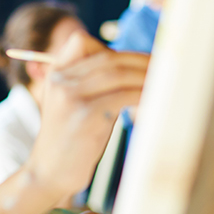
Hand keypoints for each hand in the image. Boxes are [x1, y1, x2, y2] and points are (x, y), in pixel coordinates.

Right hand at [23, 30, 147, 201]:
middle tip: (162, 67)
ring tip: (164, 83)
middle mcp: (60, 80)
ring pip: (118, 73)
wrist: (49, 172)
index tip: (135, 60)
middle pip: (108, 58)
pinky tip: (154, 101)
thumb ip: (91, 82)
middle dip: (140, 61)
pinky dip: (143, 95)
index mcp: (55, 73)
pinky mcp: (85, 115)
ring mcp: (71, 96)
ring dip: (146, 76)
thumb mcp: (71, 103)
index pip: (81, 41)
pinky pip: (123, 95)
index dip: (111, 49)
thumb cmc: (70, 138)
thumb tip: (133, 66)